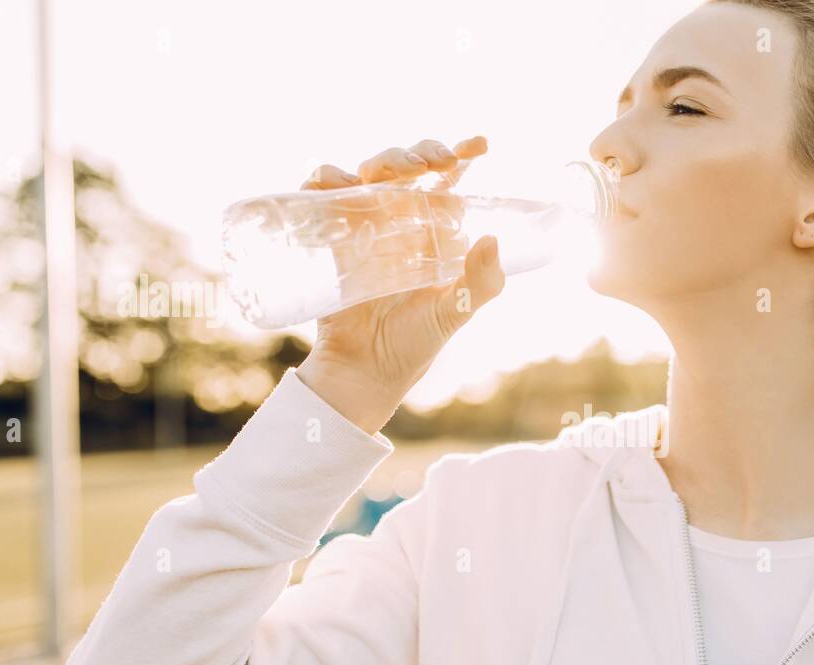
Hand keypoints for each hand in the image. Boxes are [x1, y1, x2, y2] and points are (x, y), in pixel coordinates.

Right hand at [296, 136, 504, 432]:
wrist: (364, 371)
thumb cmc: (414, 343)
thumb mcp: (454, 313)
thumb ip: (481, 283)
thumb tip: (492, 239)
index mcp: (434, 231)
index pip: (449, 181)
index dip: (462, 154)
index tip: (482, 143)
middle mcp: (399, 221)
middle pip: (407, 167)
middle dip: (418, 152)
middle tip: (428, 164)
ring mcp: (362, 224)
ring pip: (367, 172)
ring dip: (379, 161)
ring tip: (389, 174)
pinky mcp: (328, 235)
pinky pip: (321, 193)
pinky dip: (325, 177)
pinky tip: (335, 181)